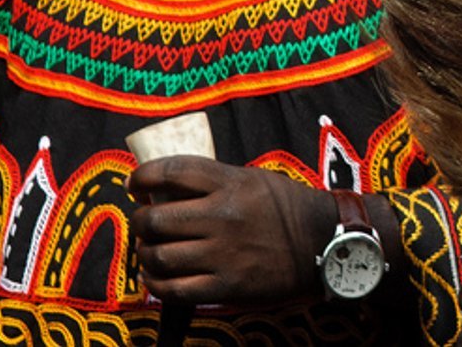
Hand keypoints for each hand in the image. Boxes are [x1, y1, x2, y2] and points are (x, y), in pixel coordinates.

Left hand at [129, 157, 331, 305]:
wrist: (326, 242)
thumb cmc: (288, 208)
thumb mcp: (254, 180)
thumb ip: (214, 182)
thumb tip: (167, 189)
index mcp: (231, 183)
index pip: (170, 172)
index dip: (142, 177)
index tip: (135, 184)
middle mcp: (223, 216)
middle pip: (155, 218)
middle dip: (140, 221)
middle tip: (144, 222)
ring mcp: (224, 253)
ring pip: (158, 256)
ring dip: (145, 254)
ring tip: (150, 251)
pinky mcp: (227, 286)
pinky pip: (174, 289)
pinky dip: (155, 284)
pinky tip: (156, 277)